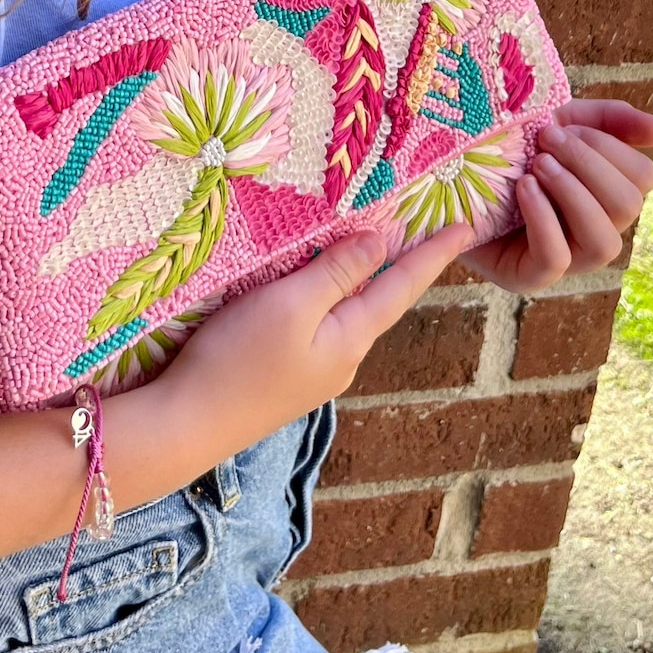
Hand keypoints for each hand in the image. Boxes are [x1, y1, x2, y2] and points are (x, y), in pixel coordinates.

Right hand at [161, 223, 474, 452]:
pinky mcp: (284, 377)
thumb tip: (380, 245)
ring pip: (349, 314)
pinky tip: (319, 288)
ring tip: (378, 248)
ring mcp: (313, 372)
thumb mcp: (290, 304)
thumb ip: (336, 273)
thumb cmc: (238, 359)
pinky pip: (321, 326)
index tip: (466, 226)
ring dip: (366, 281)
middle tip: (427, 228)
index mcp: (351, 339)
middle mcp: (342, 359)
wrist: (186, 426)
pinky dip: (332, 298)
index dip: (433, 254)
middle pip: (381, 301)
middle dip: (404, 266)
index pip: (403, 286)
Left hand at [459, 99, 652, 293]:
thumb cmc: (509, 148)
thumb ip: (607, 120)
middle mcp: (596, 230)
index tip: (564, 126)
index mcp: (608, 195)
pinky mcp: (529, 277)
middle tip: (546, 140)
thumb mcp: (558, 121)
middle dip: (588, 164)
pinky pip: (556, 259)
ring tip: (537, 166)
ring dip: (573, 194)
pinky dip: (544, 218)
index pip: (643, 178)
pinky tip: (523, 188)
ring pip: (605, 242)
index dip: (609, 148)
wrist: (448, 173)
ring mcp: (567, 260)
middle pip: (629, 206)